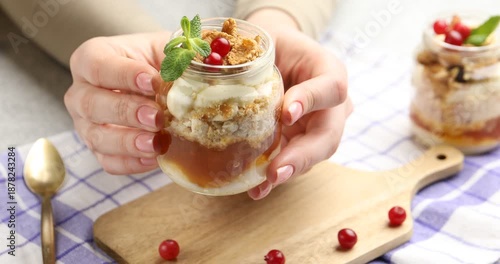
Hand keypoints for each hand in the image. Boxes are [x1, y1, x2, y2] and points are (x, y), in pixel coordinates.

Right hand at [64, 33, 169, 173]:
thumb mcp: (167, 49)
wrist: (161, 83)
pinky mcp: (101, 149)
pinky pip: (108, 162)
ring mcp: (87, 124)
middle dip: (126, 112)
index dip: (124, 75)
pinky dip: (132, 163)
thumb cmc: (158, 60)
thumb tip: (197, 66)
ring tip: (156, 144)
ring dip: (128, 142)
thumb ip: (178, 55)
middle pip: (91, 104)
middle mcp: (82, 92)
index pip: (97, 65)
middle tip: (157, 117)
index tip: (153, 82)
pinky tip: (155, 159)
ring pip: (97, 137)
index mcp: (92, 58)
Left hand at [246, 10, 351, 199]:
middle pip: (328, 134)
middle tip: (277, 171)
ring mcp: (320, 127)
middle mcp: (331, 105)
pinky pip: (294, 161)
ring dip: (288, 171)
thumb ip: (254, 56)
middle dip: (303, 155)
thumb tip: (206, 67)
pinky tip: (257, 189)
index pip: (331, 87)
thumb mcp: (267, 41)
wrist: (279, 56)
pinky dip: (275, 176)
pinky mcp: (302, 142)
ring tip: (263, 185)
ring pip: (314, 155)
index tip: (286, 114)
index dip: (311, 101)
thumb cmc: (272, 45)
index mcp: (328, 72)